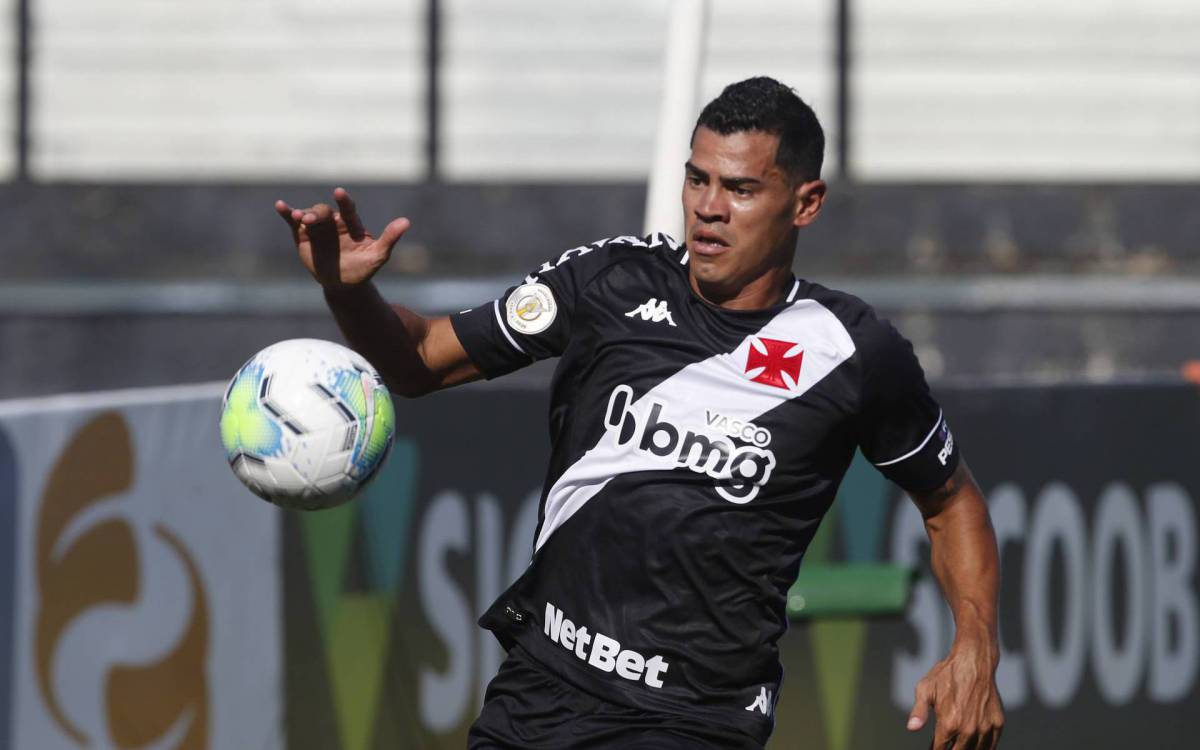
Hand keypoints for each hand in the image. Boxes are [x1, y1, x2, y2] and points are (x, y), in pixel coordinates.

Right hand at [275, 187, 410, 289]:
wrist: (344, 284)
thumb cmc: (364, 269)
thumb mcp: (378, 255)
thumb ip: (390, 238)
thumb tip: (406, 222)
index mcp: (352, 224)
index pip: (348, 209)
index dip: (343, 201)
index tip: (339, 193)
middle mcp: (334, 222)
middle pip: (324, 212)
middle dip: (317, 214)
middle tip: (310, 220)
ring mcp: (318, 228)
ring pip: (309, 215)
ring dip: (302, 214)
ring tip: (298, 217)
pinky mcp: (303, 235)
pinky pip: (293, 222)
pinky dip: (287, 213)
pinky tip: (280, 205)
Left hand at [907, 638, 1003, 749]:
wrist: (974, 661)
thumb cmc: (947, 674)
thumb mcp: (925, 689)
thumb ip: (919, 712)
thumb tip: (911, 728)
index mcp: (948, 724)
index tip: (933, 747)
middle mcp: (968, 730)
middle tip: (945, 745)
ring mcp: (984, 728)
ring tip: (958, 745)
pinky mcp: (997, 724)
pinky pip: (991, 745)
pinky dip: (983, 748)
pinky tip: (974, 746)